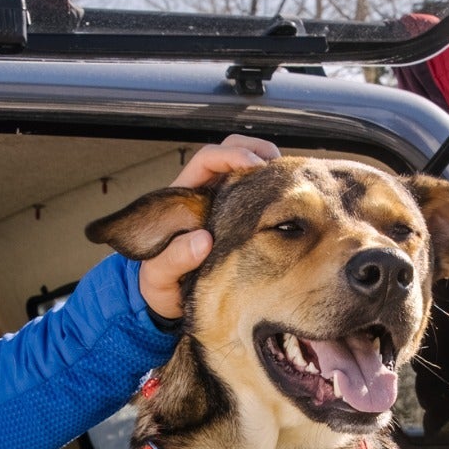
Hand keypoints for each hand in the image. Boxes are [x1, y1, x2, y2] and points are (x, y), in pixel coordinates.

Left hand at [137, 134, 277, 318]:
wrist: (169, 299)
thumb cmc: (160, 281)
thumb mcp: (159, 274)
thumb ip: (174, 258)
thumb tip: (204, 240)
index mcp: (184, 195)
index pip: (208, 159)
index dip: (231, 154)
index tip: (255, 165)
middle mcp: (206, 192)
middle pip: (231, 150)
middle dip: (257, 150)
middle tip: (280, 170)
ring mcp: (225, 203)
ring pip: (249, 169)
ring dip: (270, 169)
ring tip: (289, 185)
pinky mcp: (240, 218)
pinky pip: (259, 195)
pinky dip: (275, 193)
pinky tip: (290, 205)